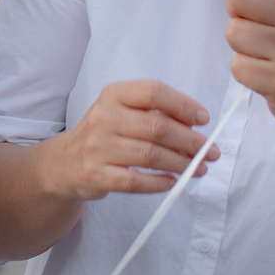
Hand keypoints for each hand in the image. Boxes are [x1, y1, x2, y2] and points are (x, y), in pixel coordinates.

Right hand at [38, 80, 218, 199]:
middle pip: (157, 127)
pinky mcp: (97, 175)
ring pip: (150, 155)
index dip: (183, 104)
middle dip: (191, 141)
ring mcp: (98, 147)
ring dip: (182, 163)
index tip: (204, 119)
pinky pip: (136, 181)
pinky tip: (174, 181)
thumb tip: (196, 124)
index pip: (153, 92)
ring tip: (199, 168)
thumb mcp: (122, 111)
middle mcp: (104, 117)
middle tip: (211, 151)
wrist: (64, 163)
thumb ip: (154, 112)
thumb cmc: (105, 134)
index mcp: (114, 95)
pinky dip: (160, 182)